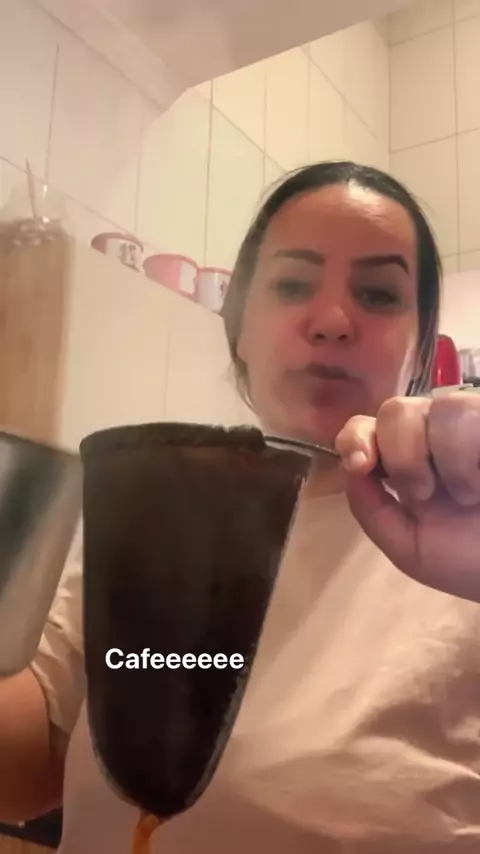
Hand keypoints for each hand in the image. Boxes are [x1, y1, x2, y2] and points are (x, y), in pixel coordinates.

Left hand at [335, 392, 479, 602]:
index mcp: (407, 463)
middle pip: (395, 410)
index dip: (355, 437)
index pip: (366, 426)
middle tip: (426, 495)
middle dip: (403, 456)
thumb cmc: (473, 562)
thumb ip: (372, 509)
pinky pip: (471, 411)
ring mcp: (472, 423)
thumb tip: (350, 466)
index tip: (362, 464)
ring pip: (439, 407)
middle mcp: (436, 436)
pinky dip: (470, 452)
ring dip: (446, 458)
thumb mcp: (410, 548)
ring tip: (468, 494)